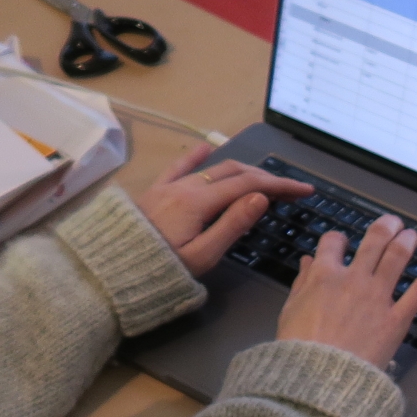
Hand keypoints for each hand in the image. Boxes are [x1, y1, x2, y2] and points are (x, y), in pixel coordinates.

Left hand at [132, 145, 312, 274]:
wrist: (113, 268)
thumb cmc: (161, 269)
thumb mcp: (203, 254)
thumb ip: (233, 225)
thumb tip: (261, 198)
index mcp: (199, 202)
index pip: (249, 185)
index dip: (280, 186)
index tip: (304, 190)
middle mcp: (186, 187)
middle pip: (235, 173)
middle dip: (267, 177)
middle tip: (291, 189)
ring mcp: (169, 186)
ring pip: (213, 169)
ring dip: (243, 170)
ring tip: (264, 178)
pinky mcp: (157, 191)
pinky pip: (179, 167)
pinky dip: (198, 156)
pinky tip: (207, 147)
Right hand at [276, 213, 416, 371]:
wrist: (323, 377)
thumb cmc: (301, 348)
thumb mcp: (291, 310)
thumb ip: (302, 282)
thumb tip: (308, 261)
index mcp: (324, 275)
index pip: (332, 242)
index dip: (337, 239)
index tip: (341, 242)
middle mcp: (354, 279)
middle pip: (373, 242)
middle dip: (384, 228)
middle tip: (392, 223)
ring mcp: (378, 296)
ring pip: (397, 257)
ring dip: (407, 240)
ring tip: (412, 234)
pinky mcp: (398, 317)